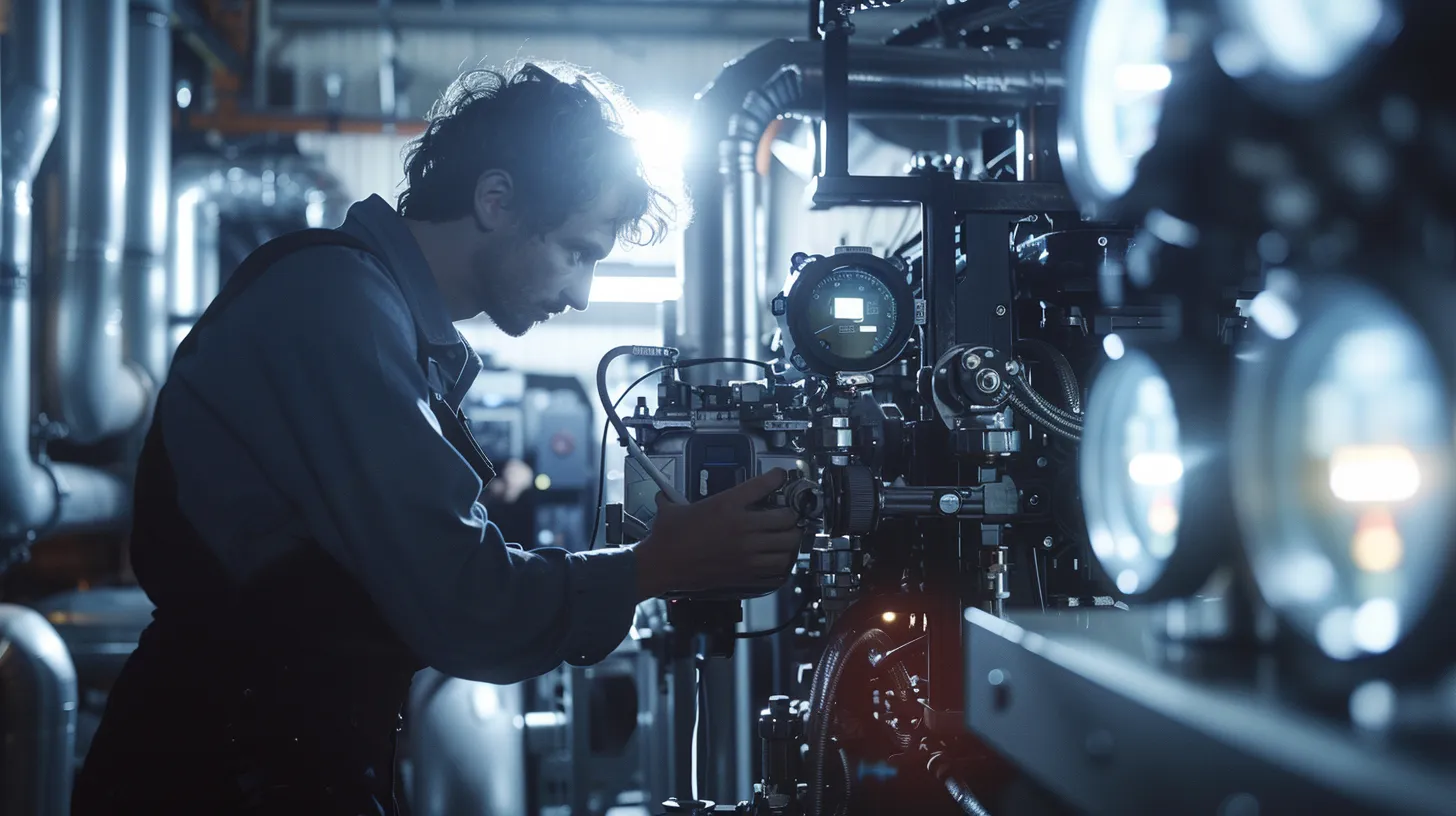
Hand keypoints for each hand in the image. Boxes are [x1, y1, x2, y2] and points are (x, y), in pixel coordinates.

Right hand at [633, 468, 802, 599]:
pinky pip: (778, 569)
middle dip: (791, 514)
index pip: (765, 484)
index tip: (781, 476)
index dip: (778, 477)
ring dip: (791, 539)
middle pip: (787, 517)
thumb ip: (675, 497)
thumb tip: (665, 494)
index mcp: (727, 505)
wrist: (662, 566)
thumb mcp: (673, 507)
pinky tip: (777, 558)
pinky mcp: (746, 573)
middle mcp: (742, 527)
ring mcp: (747, 552)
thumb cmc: (667, 538)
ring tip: (786, 536)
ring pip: (788, 544)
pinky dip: (782, 563)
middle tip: (787, 513)